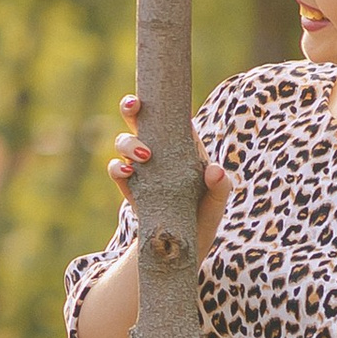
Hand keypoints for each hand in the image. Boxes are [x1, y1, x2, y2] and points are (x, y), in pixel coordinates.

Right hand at [108, 96, 233, 240]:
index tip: (157, 93)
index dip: (161, 101)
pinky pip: (115, 170)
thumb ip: (220, 186)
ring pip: (124, 141)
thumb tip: (214, 170)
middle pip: (139, 119)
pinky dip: (116, 168)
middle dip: (132, 107)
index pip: (169, 115)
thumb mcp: (217, 202)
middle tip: (134, 106)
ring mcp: (141, 167)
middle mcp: (158, 149)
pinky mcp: (128, 186)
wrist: (182, 244)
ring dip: (129, 143)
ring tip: (144, 157)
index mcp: (181, 144)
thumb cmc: (204, 215)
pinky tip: (127, 173)